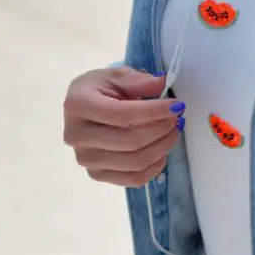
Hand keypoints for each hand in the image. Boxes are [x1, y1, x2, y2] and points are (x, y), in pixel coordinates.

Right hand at [63, 67, 184, 186]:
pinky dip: (155, 167)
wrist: (84, 109)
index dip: (154, 112)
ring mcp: (86, 159)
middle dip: (162, 129)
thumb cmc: (101, 90)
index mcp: (78, 105)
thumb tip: (162, 84)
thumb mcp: (117, 76)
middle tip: (177, 118)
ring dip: (163, 147)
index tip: (177, 106)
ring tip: (173, 131)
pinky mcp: (97, 174)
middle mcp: (76, 135)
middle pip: (130, 141)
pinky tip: (162, 151)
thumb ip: (139, 81)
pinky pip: (134, 179)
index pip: (122, 114)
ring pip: (135, 162)